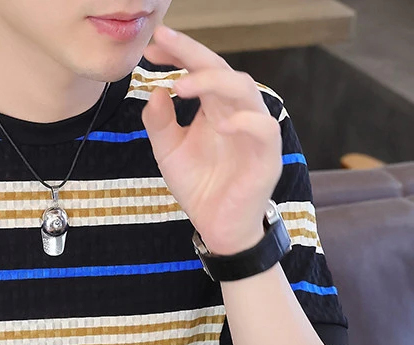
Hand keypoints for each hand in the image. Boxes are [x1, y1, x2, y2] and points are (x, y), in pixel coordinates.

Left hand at [141, 25, 282, 254]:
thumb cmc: (200, 187)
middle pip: (221, 70)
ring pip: (244, 91)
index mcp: (214, 109)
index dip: (179, 54)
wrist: (217, 227)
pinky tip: (220, 123)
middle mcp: (236, 112)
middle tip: (164, 43)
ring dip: (214, 83)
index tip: (153, 44)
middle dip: (193, 54)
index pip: (200, 71)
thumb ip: (160, 124)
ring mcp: (254, 131)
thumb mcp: (169, 154)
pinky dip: (245, 122)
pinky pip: (264, 129)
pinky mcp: (266, 156)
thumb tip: (154, 92)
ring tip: (182, 85)